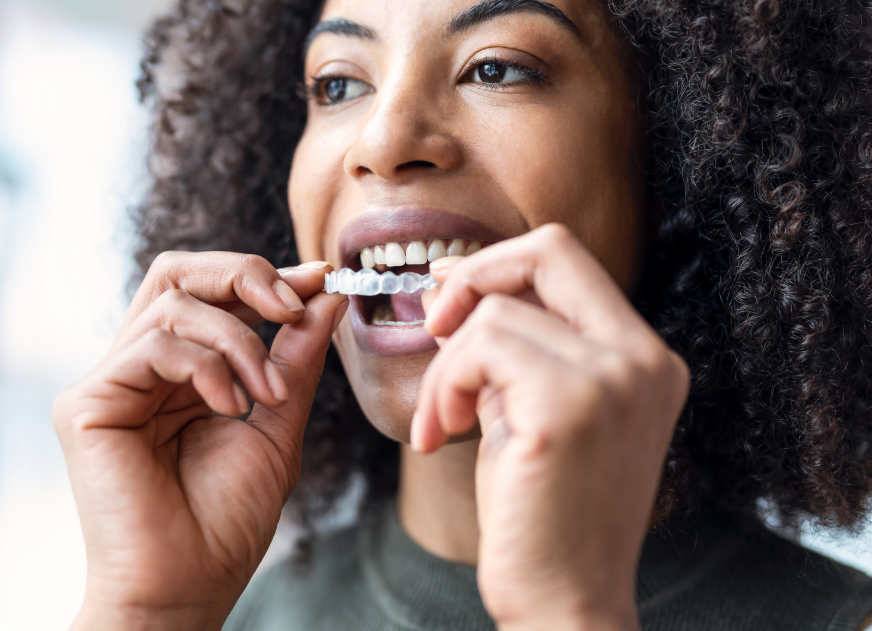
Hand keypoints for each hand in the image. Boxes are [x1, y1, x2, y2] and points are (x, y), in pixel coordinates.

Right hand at [53, 252, 348, 630]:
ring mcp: (112, 382)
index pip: (211, 294)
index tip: (320, 279)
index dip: (263, 277)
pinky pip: (154, 345)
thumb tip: (324, 296)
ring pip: (173, 303)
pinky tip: (231, 407)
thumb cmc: (228, 517)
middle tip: (291, 305)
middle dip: (244, 275)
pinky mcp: (88, 403)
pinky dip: (207, 367)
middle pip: (178, 273)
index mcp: (182, 371)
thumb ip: (295, 357)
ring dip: (240, 340)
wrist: (190, 584)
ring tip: (269, 393)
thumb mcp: (278, 421)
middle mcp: (143, 368)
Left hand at [413, 225, 689, 630]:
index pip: (569, 260)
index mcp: (644, 357)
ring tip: (441, 420)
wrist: (565, 601)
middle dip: (475, 273)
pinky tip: (441, 432)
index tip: (451, 296)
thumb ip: (513, 347)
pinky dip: (445, 385)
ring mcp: (615, 379)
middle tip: (434, 322)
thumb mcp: (535, 411)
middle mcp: (643, 359)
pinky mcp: (570, 407)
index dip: (501, 264)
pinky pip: (479, 350)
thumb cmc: (542, 512)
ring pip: (494, 313)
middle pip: (549, 249)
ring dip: (445, 366)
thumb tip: (454, 289)